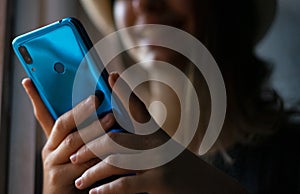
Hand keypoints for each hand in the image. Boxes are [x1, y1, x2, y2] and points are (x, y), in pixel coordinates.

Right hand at [22, 78, 115, 193]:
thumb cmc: (80, 173)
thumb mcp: (81, 151)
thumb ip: (87, 134)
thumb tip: (106, 111)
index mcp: (53, 140)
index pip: (43, 114)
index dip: (35, 97)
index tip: (29, 81)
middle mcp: (51, 149)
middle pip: (64, 124)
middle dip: (81, 109)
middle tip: (98, 98)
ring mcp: (53, 164)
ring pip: (75, 142)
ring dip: (95, 128)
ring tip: (113, 117)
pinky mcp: (60, 178)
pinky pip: (84, 164)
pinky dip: (101, 155)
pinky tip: (115, 148)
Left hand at [70, 73, 247, 193]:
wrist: (208, 186)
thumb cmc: (181, 167)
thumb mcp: (165, 148)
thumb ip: (144, 141)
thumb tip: (118, 137)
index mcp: (157, 132)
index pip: (138, 108)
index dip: (123, 90)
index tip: (110, 74)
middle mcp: (157, 142)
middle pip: (114, 138)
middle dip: (89, 146)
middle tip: (73, 154)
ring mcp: (158, 161)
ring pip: (115, 161)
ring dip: (92, 172)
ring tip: (79, 180)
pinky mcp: (159, 182)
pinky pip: (125, 185)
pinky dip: (106, 189)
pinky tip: (94, 192)